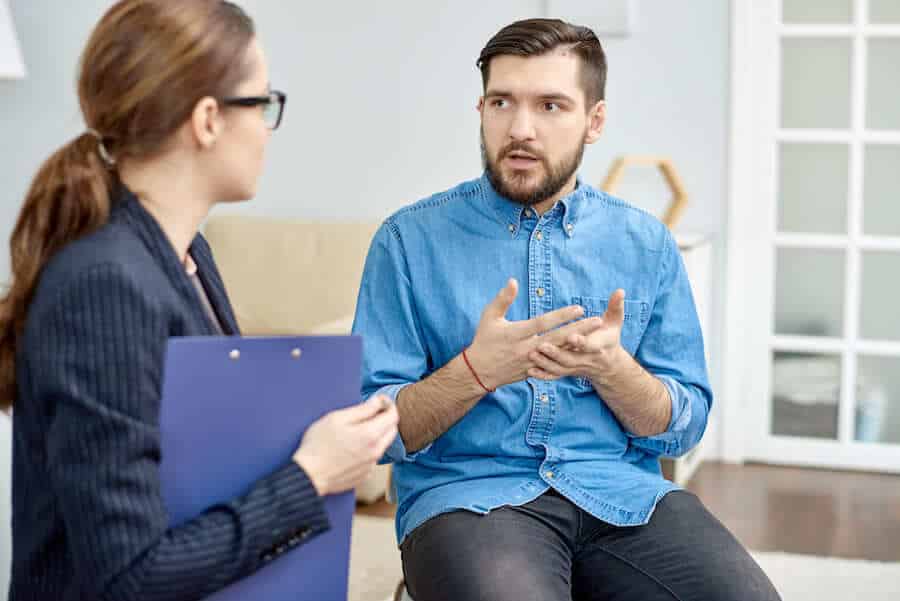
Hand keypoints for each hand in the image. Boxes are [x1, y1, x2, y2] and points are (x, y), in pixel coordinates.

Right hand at [292, 395, 397, 495]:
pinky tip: (351, 448)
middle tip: (370, 413)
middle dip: (385, 419)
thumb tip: (379, 402)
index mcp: (370, 435)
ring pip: (383, 445)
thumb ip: (362, 409)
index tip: (381, 401)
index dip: (389, 405)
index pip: (393, 416)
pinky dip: (368, 450)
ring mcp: (371, 465)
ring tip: (356, 431)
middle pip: (392, 431)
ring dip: (377, 435)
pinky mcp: (365, 475)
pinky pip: (373, 458)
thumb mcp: (337, 418)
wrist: (308, 476)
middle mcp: (375, 451)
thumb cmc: (318, 445)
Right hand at [465, 278, 604, 389]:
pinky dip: (568, 358)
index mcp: (516, 334)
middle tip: (598, 321)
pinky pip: (554, 364)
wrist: (479, 371)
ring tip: (596, 336)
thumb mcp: (489, 317)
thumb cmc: (484, 340)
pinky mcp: (533, 371)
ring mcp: (531, 362)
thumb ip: (503, 299)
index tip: (578, 308)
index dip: (562, 316)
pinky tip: (582, 352)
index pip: (543, 323)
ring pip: (559, 353)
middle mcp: (526, 349)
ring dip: (578, 344)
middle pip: (557, 338)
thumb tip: (513, 281)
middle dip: (579, 330)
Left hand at [528, 289, 628, 382]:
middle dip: (556, 353)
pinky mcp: (567, 372)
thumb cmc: (609, 337)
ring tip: (532, 355)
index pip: (590, 345)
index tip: (571, 336)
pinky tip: (530, 372)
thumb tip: (620, 291)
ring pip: (560, 369)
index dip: (581, 342)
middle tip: (540, 345)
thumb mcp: (615, 322)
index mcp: (599, 347)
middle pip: (570, 359)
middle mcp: (587, 360)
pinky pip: (555, 376)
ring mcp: (576, 368)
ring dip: (546, 364)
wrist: (609, 365)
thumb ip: (616, 307)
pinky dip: (543, 376)